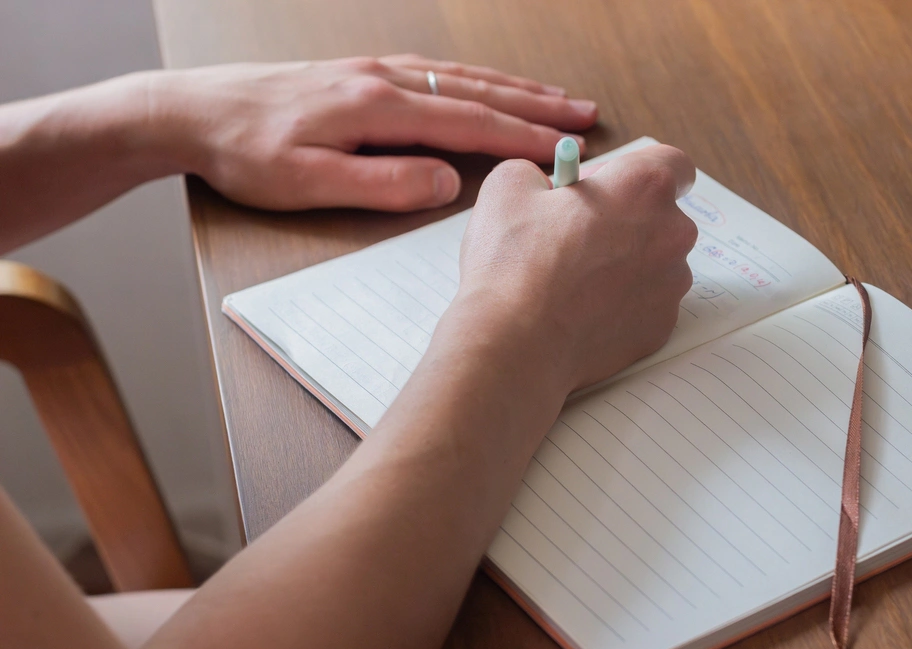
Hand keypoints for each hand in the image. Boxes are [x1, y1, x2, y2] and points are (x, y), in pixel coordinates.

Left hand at [147, 55, 598, 211]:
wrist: (194, 112)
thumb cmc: (246, 153)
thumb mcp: (309, 183)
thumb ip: (383, 183)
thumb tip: (447, 183)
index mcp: (377, 107)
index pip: (469, 122)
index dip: (523, 136)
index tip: (566, 148)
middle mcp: (383, 79)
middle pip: (477, 90)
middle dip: (536, 103)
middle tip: (585, 113)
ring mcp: (373, 70)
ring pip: (460, 75)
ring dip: (513, 86)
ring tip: (555, 96)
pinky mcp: (360, 72)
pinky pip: (434, 71)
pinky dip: (474, 78)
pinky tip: (486, 85)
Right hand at [454, 144, 697, 391]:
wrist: (514, 345)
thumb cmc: (514, 263)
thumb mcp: (507, 187)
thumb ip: (538, 172)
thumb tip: (547, 187)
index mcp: (643, 188)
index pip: (672, 163)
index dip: (634, 171)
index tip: (606, 185)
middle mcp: (672, 234)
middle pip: (660, 215)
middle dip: (624, 220)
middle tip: (575, 235)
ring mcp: (671, 286)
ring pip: (653, 263)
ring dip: (623, 263)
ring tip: (572, 281)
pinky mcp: (660, 328)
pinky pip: (644, 304)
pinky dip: (619, 304)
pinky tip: (580, 311)